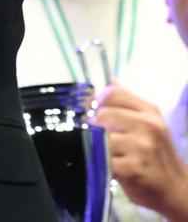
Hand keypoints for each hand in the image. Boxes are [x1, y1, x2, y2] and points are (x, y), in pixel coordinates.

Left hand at [93, 83, 187, 219]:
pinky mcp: (133, 167)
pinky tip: (116, 169)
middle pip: (102, 115)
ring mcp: (142, 146)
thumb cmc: (158, 156)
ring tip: (114, 156)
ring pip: (100, 137)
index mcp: (150, 111)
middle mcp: (148, 125)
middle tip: (104, 141)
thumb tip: (110, 80)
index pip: (112, 93)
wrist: (178, 190)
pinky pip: (103, 159)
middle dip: (97, 129)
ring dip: (100, 148)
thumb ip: (128, 103)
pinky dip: (104, 164)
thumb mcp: (149, 124)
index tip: (93, 113)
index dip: (96, 102)